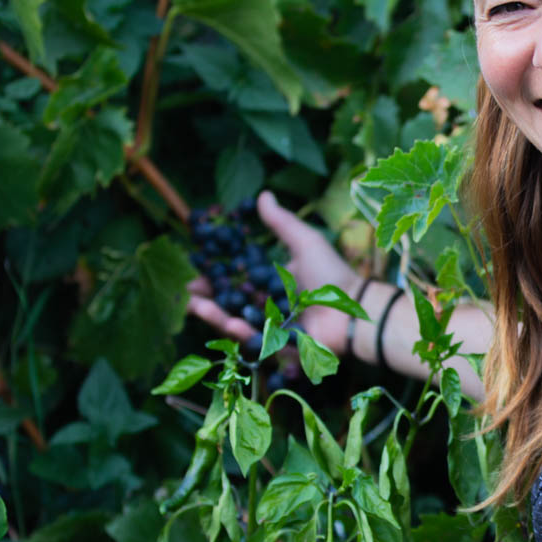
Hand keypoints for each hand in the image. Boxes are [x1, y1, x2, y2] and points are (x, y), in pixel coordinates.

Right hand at [187, 192, 367, 355]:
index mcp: (276, 282)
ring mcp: (276, 328)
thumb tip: (263, 195)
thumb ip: (282, 223)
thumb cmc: (332, 275)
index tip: (196, 272)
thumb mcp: (305, 242)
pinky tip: (229, 323)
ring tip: (196, 307)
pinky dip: (242, 332)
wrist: (354, 311)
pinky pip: (257, 341)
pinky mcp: (281, 347)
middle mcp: (273, 306)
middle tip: (187, 293)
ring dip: (216, 316)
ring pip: (238, 322)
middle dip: (207, 299)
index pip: (239, 280)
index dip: (216, 278)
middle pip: (233, 304)